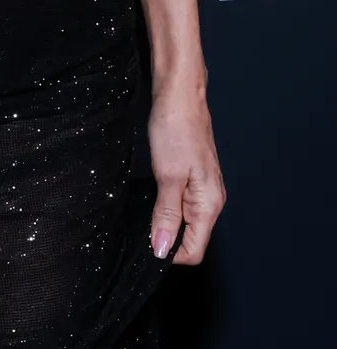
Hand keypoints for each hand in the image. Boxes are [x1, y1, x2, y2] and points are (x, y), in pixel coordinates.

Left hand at [147, 76, 225, 264]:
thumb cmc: (176, 129)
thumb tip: (162, 250)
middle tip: (138, 229)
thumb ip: (166, 214)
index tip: (145, 247)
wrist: (179, 94)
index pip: (194, 250)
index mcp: (209, 204)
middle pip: (189, 238)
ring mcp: (200, 188)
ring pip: (183, 221)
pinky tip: (149, 198)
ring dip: (163, 223)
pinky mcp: (190, 176)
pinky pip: (179, 204)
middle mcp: (209, 200)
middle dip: (165, 240)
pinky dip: (163, 207)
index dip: (169, 254)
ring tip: (141, 213)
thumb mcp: (168, 175)